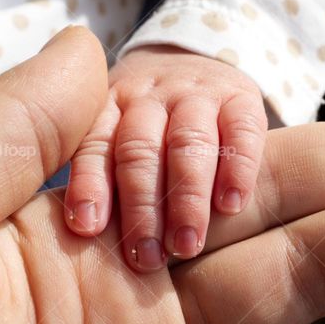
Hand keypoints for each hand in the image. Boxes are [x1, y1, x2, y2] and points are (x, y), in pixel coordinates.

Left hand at [63, 45, 267, 270]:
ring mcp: (196, 94)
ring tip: (186, 244)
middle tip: (147, 258)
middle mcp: (149, 98)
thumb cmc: (150, 125)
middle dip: (143, 207)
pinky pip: (241, 130)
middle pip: (141, 150)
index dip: (90, 186)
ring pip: (189, 142)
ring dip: (187, 198)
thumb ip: (100, 174)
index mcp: (109, 107)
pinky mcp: (240, 96)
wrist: (197, 65)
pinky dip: (237, 169)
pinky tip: (231, 205)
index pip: (95, 146)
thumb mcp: (116, 134)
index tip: (88, 228)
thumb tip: (83, 234)